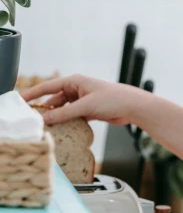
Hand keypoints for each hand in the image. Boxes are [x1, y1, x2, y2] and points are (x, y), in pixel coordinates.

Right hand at [21, 74, 145, 125]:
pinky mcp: (88, 110)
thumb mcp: (86, 106)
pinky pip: (72, 117)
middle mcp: (77, 89)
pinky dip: (67, 123)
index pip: (48, 87)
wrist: (133, 107)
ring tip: (46, 129)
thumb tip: (46, 119)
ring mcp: (82, 100)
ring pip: (63, 110)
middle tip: (33, 122)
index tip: (20, 100)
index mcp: (74, 81)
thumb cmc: (113, 99)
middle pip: (54, 100)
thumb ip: (65, 113)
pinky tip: (61, 131)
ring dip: (57, 118)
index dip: (33, 94)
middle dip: (45, 110)